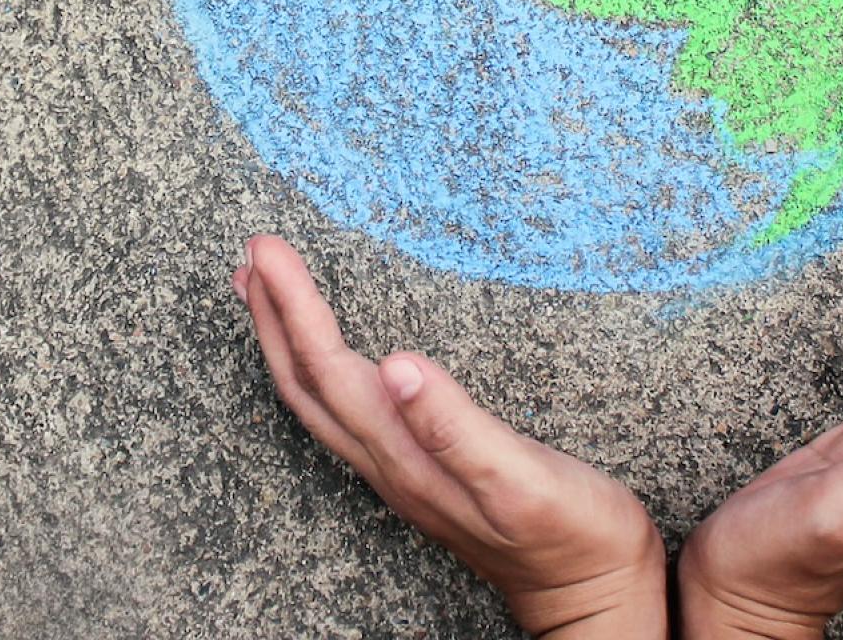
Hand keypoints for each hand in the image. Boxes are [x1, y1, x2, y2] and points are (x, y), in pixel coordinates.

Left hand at [233, 236, 665, 638]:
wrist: (589, 591)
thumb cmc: (569, 534)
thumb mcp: (523, 480)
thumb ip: (457, 427)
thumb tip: (398, 365)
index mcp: (405, 456)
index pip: (329, 369)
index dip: (294, 307)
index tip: (268, 251)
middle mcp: (387, 464)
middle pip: (306, 383)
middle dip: (273, 314)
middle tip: (252, 252)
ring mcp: (396, 470)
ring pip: (317, 399)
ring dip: (285, 341)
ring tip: (260, 291)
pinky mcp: (415, 471)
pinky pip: (342, 411)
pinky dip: (318, 367)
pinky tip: (324, 352)